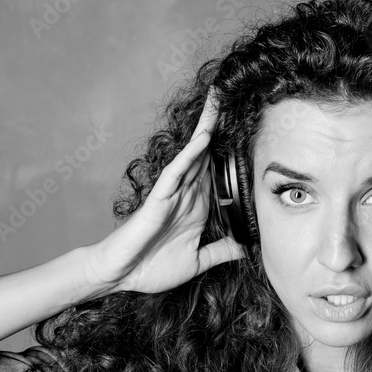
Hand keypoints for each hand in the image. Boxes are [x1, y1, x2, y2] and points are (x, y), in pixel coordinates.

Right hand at [82, 87, 246, 294]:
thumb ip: (221, 252)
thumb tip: (247, 248)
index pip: (217, 171)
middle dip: (217, 125)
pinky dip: (190, 155)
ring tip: (217, 101)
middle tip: (231, 95)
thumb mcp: (198, 261)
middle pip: (205, 153)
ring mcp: (172, 194)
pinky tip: (203, 138)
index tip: (248, 128)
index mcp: (198, 207)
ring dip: (205, 129)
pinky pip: (176, 172)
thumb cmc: (153, 267)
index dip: (230, 149)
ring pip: (192, 154)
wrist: (122, 276)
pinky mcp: (158, 200)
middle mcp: (186, 195)